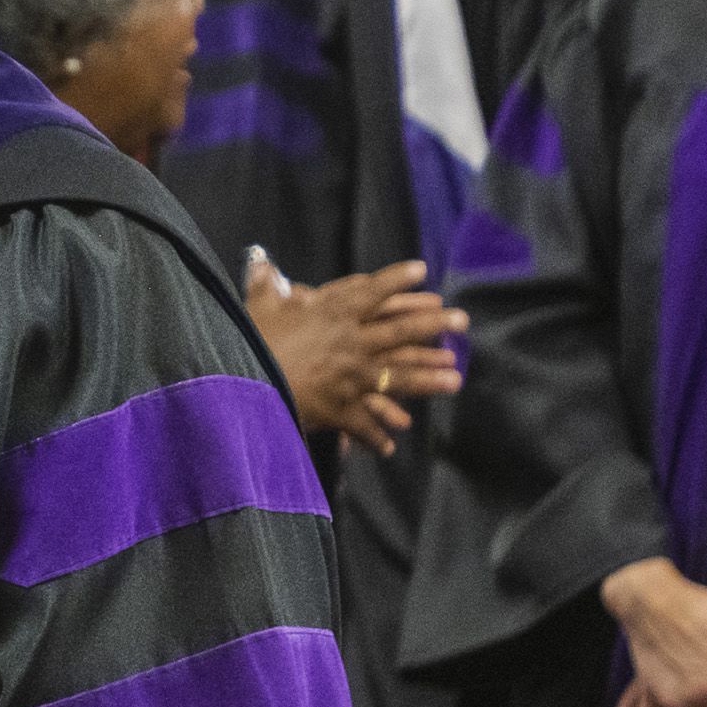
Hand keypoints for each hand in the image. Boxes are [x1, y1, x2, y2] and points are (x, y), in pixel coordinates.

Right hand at [245, 258, 468, 453]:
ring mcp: (351, 376)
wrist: (244, 384)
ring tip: (457, 379)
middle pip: (401, 330)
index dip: (397, 279)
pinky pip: (364, 423)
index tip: (422, 271)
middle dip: (434, 324)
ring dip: (429, 377)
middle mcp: (351, 342)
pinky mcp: (342, 407)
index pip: (372, 291)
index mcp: (332, 313)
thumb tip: (260, 261)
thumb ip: (264, 283)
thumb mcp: (257, 306)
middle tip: (462, 320)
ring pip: (400, 376)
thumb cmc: (250, 339)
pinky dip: (377, 435)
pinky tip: (391, 445)